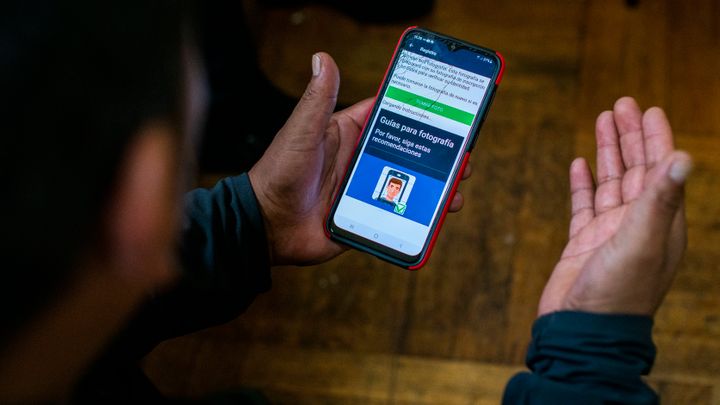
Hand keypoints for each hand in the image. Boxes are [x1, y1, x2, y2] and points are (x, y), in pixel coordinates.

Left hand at [249, 53, 469, 265]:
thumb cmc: (279, 173)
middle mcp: (362, 159)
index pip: (389, 114)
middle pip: (409, 151)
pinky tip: (440, 215)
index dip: (417, 109)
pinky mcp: (368, 215)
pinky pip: (400, 214)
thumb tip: (323, 58)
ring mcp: (366, 188)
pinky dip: (422, 215)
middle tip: (464, 153)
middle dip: (437, 152)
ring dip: (436, 184)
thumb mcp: (302, 133)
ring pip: (410, 183)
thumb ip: (317, 100)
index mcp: (349, 133)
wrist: (268, 227)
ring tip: (458, 185)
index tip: (447, 106)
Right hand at [538, 97, 691, 315]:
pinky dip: (583, 183)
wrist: (583, 329)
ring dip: (606, 152)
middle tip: (621, 105)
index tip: (649, 110)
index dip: (656, 137)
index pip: (661, 168)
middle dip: (629, 136)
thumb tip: (683, 157)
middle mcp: (637, 223)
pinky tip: (579, 164)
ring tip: (601, 122)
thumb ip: (660, 199)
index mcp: (660, 221)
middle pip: (636, 169)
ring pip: (610, 182)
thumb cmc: (618, 293)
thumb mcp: (643, 241)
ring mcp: (609, 232)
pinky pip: (584, 204)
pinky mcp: (584, 242)